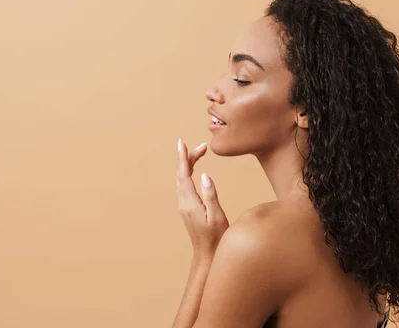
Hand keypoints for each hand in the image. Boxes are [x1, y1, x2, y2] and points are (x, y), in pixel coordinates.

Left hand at [176, 139, 229, 261]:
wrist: (207, 255)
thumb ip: (210, 195)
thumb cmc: (216, 237)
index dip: (183, 158)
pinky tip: (194, 170)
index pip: (184, 175)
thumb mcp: (217, 216)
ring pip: (182, 179)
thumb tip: (204, 175)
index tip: (181, 143)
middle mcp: (183, 203)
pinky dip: (188, 173)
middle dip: (189, 157)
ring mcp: (184, 206)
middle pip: (182, 174)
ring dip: (189, 164)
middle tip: (203, 146)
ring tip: (199, 153)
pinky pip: (184, 185)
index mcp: (190, 202)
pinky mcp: (187, 208)